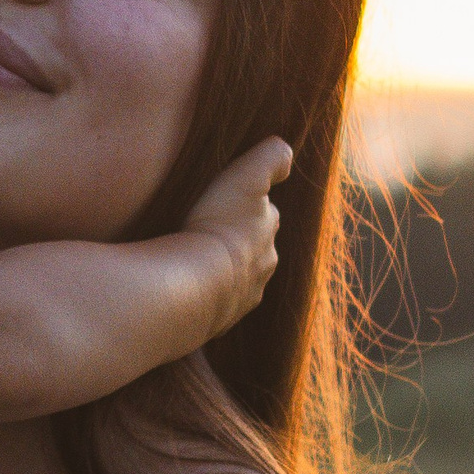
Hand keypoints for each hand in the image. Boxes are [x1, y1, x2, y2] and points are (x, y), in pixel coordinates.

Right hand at [183, 135, 291, 327]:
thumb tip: (287, 152)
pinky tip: (186, 289)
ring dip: (221, 271)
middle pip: (254, 249)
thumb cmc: (217, 227)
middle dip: (238, 241)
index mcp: (267, 234)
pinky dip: (204, 296)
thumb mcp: (246, 177)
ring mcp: (240, 299)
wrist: (194, 286)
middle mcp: (261, 268)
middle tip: (210, 231)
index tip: (231, 199)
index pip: (265, 214)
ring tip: (194, 262)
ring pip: (235, 280)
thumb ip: (271, 159)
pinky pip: (212, 306)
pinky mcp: (216, 322)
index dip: (251, 204)